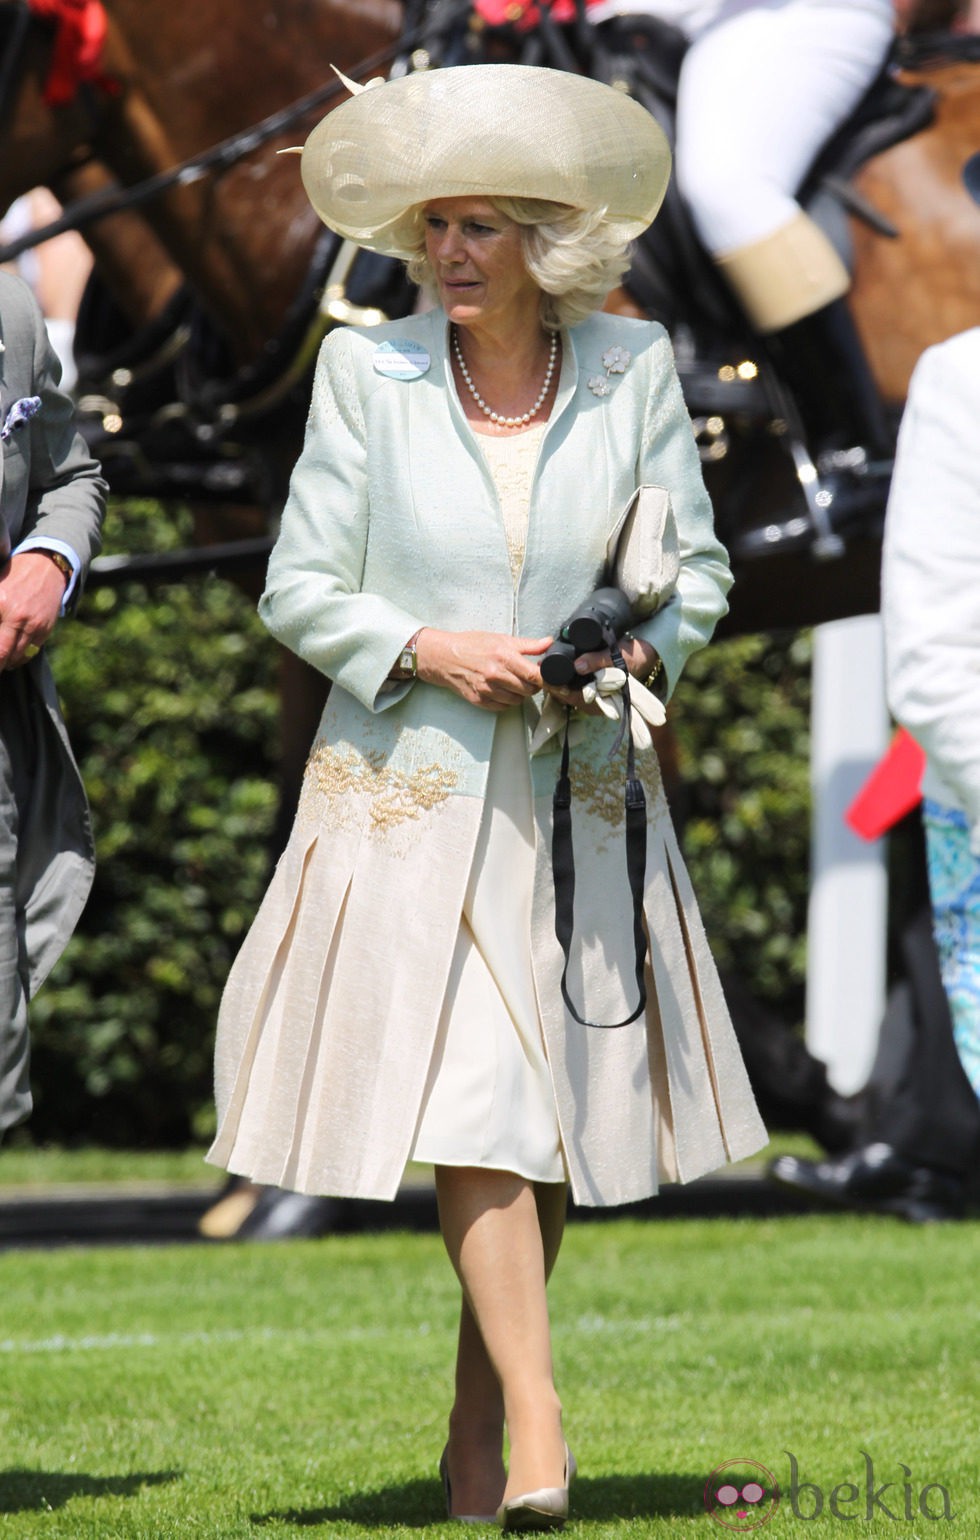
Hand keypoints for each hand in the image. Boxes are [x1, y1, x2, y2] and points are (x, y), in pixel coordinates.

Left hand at [0, 552, 67, 670]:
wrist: (46, 567)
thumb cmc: (14, 576)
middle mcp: (17, 616)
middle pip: (2, 653)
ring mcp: (33, 625)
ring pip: (16, 657)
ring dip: (6, 663)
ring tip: (1, 662)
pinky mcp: (45, 630)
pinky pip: (30, 652)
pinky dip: (20, 657)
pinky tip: (12, 656)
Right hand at [416, 629, 552, 709]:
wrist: (444, 657)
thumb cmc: (471, 646)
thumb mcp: (501, 639)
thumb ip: (528, 645)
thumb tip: (548, 643)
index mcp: (504, 657)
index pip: (535, 676)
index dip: (545, 678)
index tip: (546, 676)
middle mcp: (496, 675)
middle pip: (529, 690)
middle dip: (532, 685)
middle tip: (527, 677)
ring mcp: (486, 690)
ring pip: (517, 701)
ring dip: (519, 694)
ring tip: (512, 683)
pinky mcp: (479, 700)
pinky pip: (502, 707)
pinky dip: (506, 701)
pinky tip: (501, 690)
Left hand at [542, 634, 658, 713]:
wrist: (647, 655)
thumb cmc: (634, 658)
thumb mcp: (617, 657)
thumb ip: (598, 661)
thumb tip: (578, 665)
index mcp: (600, 700)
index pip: (569, 696)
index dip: (554, 686)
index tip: (542, 674)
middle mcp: (594, 702)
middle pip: (565, 695)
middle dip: (552, 682)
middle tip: (539, 667)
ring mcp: (593, 696)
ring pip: (568, 691)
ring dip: (557, 680)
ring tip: (544, 666)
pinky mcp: (592, 688)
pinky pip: (574, 686)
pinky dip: (565, 678)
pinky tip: (558, 668)